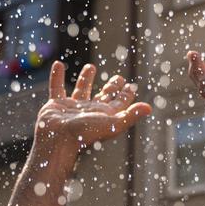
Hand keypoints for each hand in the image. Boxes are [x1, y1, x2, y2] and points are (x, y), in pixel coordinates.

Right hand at [34, 61, 150, 151]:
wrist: (57, 141)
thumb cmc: (85, 134)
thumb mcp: (112, 124)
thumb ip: (130, 115)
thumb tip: (149, 108)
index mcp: (104, 115)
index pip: (119, 102)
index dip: (126, 94)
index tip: (131, 86)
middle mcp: (90, 111)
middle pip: (104, 96)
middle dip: (112, 87)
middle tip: (119, 78)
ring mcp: (72, 108)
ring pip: (81, 90)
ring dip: (85, 79)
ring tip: (91, 67)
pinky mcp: (56, 105)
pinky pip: (56, 87)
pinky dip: (56, 76)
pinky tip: (58, 64)